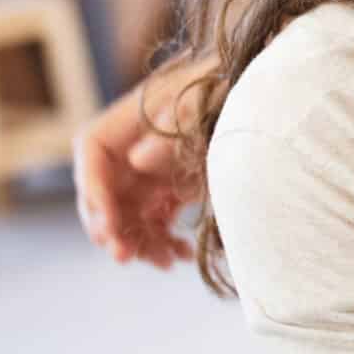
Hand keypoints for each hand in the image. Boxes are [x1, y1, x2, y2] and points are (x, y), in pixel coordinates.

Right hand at [73, 57, 215, 268]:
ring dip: (139, 242)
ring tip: (166, 262)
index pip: (92, 151)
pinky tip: (183, 254)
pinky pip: (154, 222)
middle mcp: (133, 147)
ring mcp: (151, 170)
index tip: (108, 222)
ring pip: (127, 215)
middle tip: (125, 256)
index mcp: (132, 118)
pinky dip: (163, 241)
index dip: (93, 188)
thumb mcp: (206, 105)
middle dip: (110, 227)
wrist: (262, 100)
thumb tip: (137, 159)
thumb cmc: (230, 90)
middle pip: (103, 190)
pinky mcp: (171, 190)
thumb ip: (175, 129)